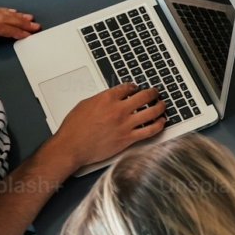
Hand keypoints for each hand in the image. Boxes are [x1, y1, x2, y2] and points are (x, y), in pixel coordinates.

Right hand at [50, 83, 166, 170]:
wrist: (71, 147)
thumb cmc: (74, 129)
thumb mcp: (85, 105)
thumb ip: (100, 99)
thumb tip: (110, 97)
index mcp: (107, 98)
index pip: (128, 87)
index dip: (135, 87)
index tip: (137, 89)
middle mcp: (118, 109)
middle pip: (144, 96)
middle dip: (152, 93)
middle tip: (155, 92)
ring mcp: (125, 124)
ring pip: (151, 112)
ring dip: (160, 106)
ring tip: (163, 105)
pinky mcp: (128, 138)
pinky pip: (149, 130)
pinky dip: (158, 125)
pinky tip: (162, 122)